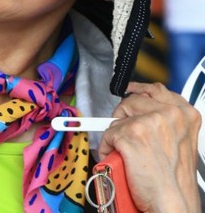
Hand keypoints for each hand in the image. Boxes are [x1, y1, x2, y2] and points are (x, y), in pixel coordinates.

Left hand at [99, 82, 200, 212]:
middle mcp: (168, 115)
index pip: (156, 90)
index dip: (140, 91)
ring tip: (127, 151)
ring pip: (117, 119)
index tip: (131, 90)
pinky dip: (107, 147)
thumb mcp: (179, 141)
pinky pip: (106, 135)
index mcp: (184, 115)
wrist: (172, 200)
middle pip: (131, 101)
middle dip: (123, 116)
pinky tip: (119, 157)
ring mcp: (149, 124)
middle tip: (126, 134)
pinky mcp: (130, 135)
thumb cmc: (173, 178)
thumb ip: (165, 121)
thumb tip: (143, 110)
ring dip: (116, 134)